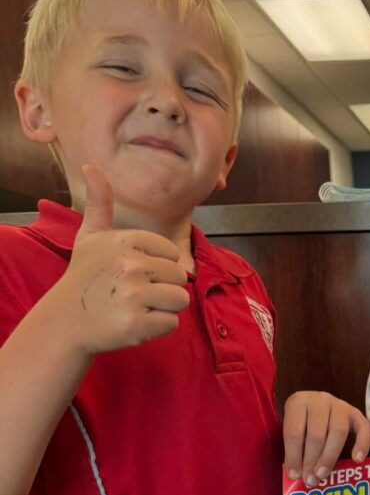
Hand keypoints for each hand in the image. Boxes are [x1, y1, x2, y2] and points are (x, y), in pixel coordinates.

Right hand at [56, 165, 188, 353]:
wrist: (65, 321)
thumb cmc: (85, 276)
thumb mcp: (90, 236)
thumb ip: (100, 204)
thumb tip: (92, 166)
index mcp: (125, 241)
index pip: (171, 254)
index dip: (157, 266)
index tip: (131, 272)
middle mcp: (130, 265)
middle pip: (180, 277)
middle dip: (162, 288)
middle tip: (132, 293)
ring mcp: (133, 295)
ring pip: (180, 300)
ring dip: (163, 308)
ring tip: (136, 306)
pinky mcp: (137, 324)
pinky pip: (172, 323)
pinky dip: (157, 328)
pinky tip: (134, 323)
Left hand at [283, 392, 369, 484]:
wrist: (316, 406)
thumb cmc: (301, 423)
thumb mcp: (292, 430)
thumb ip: (295, 448)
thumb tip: (299, 475)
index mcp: (298, 402)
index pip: (294, 432)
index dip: (294, 456)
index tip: (295, 475)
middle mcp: (320, 400)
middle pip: (317, 433)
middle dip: (312, 460)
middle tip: (310, 479)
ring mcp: (340, 405)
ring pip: (338, 431)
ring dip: (329, 456)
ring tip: (323, 474)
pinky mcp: (356, 413)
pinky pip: (364, 428)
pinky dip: (362, 444)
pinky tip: (357, 460)